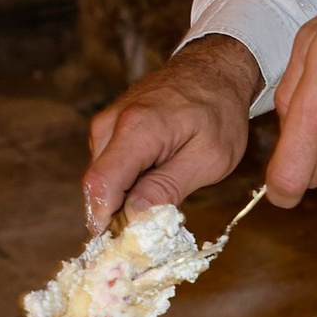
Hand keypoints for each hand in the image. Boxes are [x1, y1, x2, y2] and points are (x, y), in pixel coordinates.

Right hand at [84, 35, 259, 231]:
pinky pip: (109, 168)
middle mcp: (110, 124)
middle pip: (98, 187)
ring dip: (124, 198)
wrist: (212, 70)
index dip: (103, 221)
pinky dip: (126, 183)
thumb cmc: (218, 112)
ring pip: (103, 180)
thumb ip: (168, 187)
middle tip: (152, 230)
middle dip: (118, 214)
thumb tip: (134, 218)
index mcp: (137, 129)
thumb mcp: (208, 158)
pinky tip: (154, 180)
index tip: (119, 246)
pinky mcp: (106, 129)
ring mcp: (104, 125)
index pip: (101, 184)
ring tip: (162, 195)